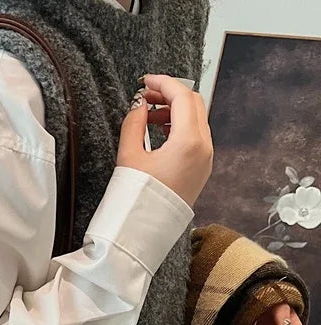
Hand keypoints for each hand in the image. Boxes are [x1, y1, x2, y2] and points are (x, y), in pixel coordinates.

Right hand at [117, 74, 213, 207]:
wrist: (143, 233)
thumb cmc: (136, 199)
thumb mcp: (128, 156)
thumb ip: (134, 123)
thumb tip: (139, 104)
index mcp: (189, 141)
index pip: (182, 96)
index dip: (163, 82)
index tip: (145, 81)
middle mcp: (204, 147)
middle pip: (194, 104)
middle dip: (170, 95)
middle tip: (145, 96)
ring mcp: (206, 159)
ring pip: (196, 119)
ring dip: (174, 111)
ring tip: (148, 116)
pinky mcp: (201, 169)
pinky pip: (196, 137)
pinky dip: (180, 126)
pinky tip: (159, 131)